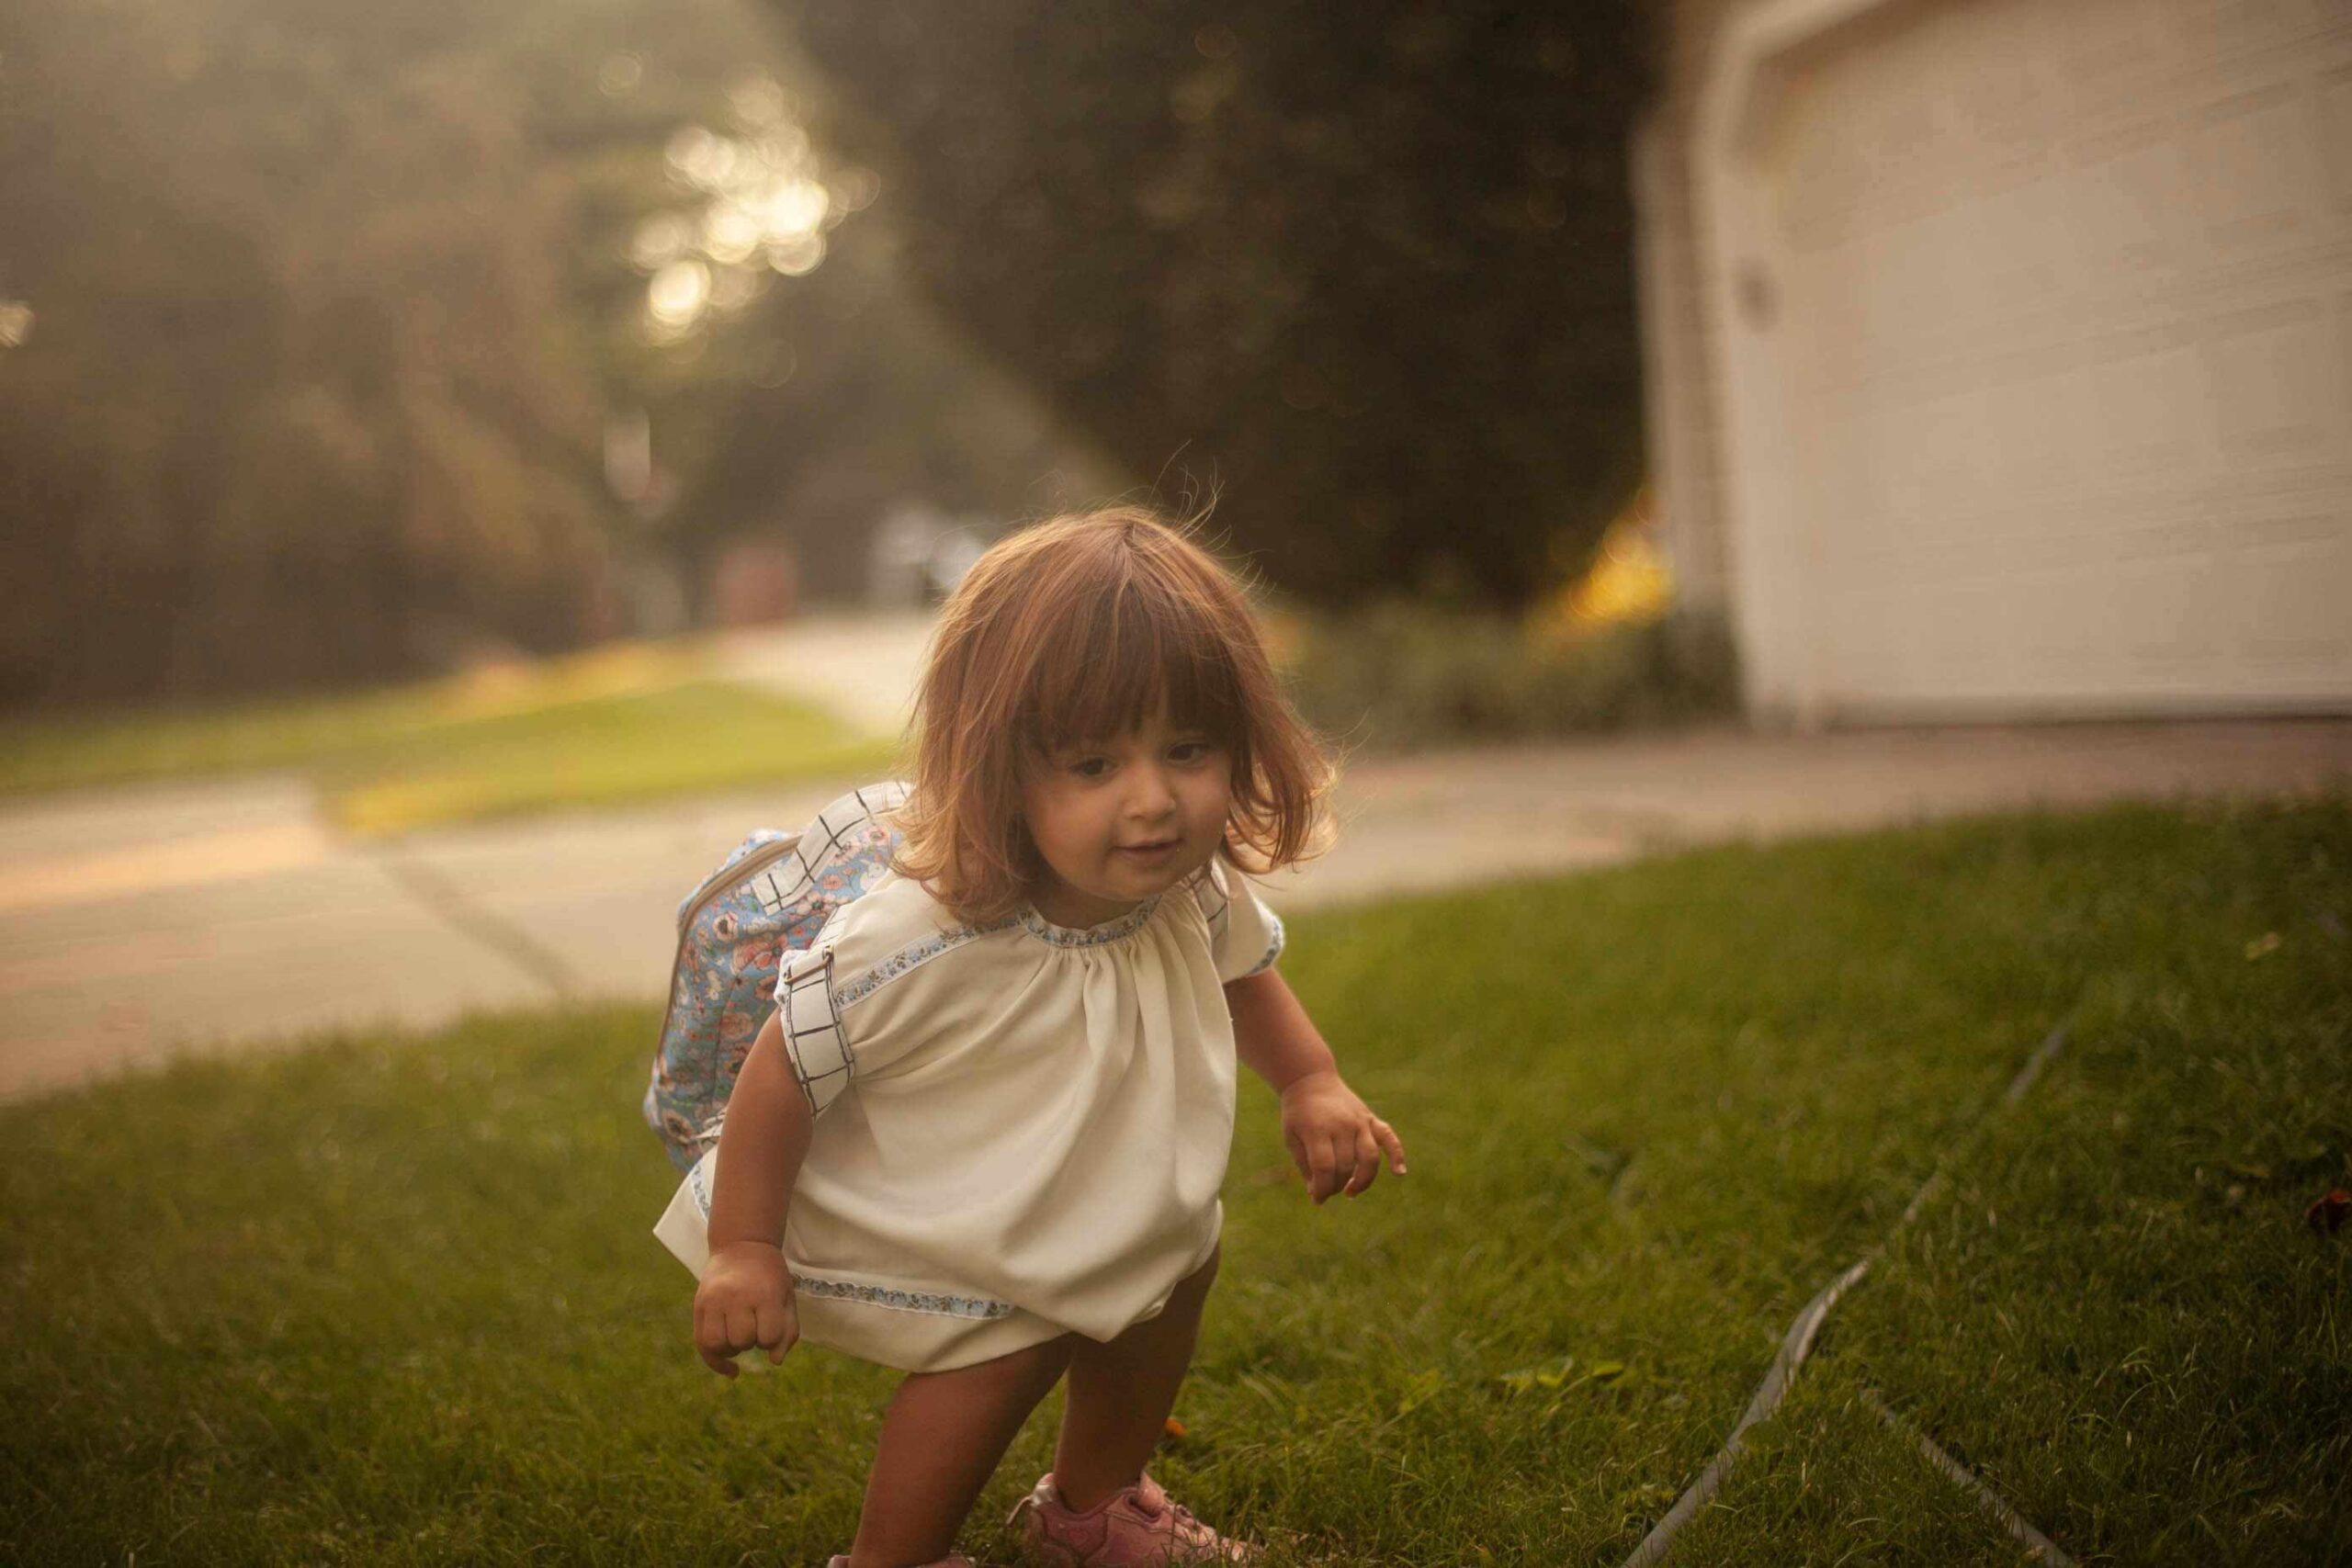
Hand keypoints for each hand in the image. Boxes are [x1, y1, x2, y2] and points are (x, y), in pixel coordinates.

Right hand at [693, 1240, 799, 1376]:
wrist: (742, 1245)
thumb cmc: (769, 1277)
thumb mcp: (787, 1298)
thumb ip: (787, 1331)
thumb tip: (775, 1361)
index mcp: (765, 1293)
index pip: (768, 1337)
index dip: (772, 1339)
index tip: (772, 1325)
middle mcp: (736, 1296)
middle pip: (741, 1341)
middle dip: (751, 1341)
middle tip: (754, 1324)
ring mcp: (714, 1300)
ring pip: (717, 1345)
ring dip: (731, 1349)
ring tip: (739, 1337)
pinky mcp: (699, 1305)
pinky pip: (701, 1343)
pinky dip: (715, 1361)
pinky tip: (729, 1367)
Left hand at [1278, 1070, 1405, 1204]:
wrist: (1310, 1081)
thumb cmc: (1298, 1114)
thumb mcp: (1292, 1139)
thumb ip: (1305, 1166)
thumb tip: (1319, 1195)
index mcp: (1317, 1129)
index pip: (1324, 1167)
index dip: (1322, 1188)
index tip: (1317, 1199)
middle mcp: (1341, 1125)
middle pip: (1346, 1166)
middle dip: (1336, 1186)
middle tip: (1327, 1191)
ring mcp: (1359, 1121)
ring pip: (1369, 1157)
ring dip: (1363, 1181)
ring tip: (1350, 1192)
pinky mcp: (1370, 1119)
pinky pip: (1388, 1137)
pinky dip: (1397, 1154)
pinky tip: (1400, 1172)